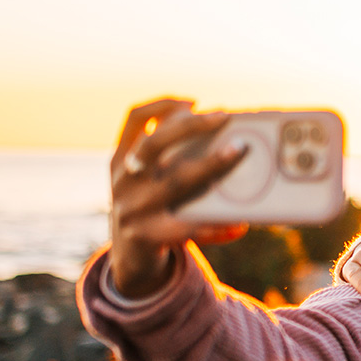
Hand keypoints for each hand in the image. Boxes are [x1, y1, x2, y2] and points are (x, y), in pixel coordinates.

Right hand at [108, 98, 251, 297]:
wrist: (128, 260)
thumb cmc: (151, 208)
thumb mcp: (148, 181)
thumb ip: (171, 159)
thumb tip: (227, 138)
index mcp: (122, 159)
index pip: (133, 119)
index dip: (161, 104)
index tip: (193, 100)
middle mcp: (123, 180)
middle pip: (153, 143)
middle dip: (190, 126)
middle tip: (225, 115)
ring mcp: (131, 208)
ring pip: (175, 182)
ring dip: (209, 164)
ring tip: (237, 152)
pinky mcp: (145, 236)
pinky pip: (186, 227)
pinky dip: (214, 225)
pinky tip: (238, 223)